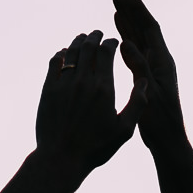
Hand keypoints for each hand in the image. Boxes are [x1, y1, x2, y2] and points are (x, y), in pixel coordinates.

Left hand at [35, 30, 139, 171]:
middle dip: (95, 36)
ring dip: (78, 42)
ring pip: (71, 52)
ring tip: (83, 39)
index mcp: (104, 89)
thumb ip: (137, 104)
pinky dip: (61, 54)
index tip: (114, 42)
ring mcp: (63, 84)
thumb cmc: (95, 147)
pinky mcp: (48, 90)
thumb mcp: (124, 130)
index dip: (110, 42)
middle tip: (98, 33)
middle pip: (88, 47)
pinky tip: (65, 54)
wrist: (61, 159)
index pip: (106, 52)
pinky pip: (54, 63)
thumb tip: (143, 82)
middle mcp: (83, 82)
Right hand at [114, 0, 192, 192]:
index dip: (138, 9)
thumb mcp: (149, 94)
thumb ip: (139, 68)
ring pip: (137, 36)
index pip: (149, 27)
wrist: (167, 140)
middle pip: (143, 27)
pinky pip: (134, 48)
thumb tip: (127, 44)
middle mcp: (158, 59)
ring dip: (127, 18)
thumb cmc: (160, 121)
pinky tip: (118, 28)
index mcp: (162, 61)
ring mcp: (152, 66)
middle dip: (131, 7)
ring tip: (116, 1)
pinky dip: (125, 35)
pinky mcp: (145, 74)